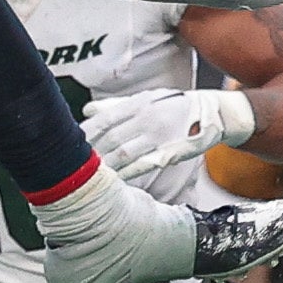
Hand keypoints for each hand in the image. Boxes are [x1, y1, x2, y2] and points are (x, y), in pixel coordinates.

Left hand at [84, 85, 256, 184]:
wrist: (211, 112)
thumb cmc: (174, 106)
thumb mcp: (146, 99)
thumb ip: (116, 106)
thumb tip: (87, 111)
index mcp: (137, 104)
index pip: (103, 120)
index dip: (85, 135)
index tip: (70, 146)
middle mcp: (146, 117)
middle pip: (110, 139)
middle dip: (91, 155)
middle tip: (74, 168)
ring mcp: (159, 135)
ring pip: (124, 153)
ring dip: (105, 168)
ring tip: (88, 180)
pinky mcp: (171, 150)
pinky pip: (145, 165)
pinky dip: (128, 174)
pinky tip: (116, 183)